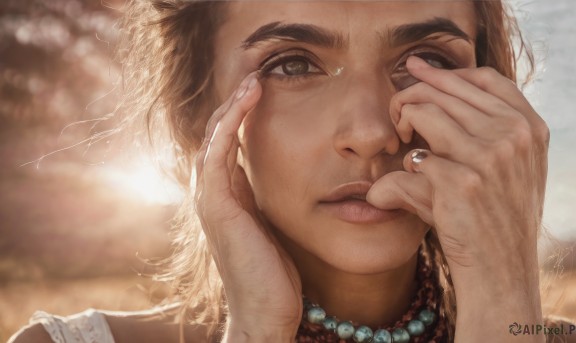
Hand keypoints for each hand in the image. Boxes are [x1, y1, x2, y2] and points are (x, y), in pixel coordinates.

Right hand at [195, 73, 301, 341]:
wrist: (265, 312)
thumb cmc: (274, 274)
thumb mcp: (273, 227)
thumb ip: (269, 202)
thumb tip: (292, 181)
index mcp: (228, 198)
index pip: (229, 146)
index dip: (242, 117)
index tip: (262, 91)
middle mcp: (213, 195)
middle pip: (217, 137)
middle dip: (235, 105)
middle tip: (255, 75)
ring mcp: (210, 201)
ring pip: (214, 139)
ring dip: (231, 108)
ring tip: (251, 80)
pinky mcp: (216, 207)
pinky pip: (217, 154)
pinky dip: (229, 126)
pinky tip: (245, 104)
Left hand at [368, 56, 548, 340]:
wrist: (501, 270)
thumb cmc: (496, 218)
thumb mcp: (507, 169)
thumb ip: (481, 129)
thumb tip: (431, 89)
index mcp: (530, 127)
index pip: (483, 80)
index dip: (445, 72)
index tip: (416, 69)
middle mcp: (514, 135)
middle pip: (447, 91)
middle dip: (411, 97)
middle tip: (397, 118)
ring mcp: (490, 157)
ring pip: (425, 112)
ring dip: (402, 123)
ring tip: (398, 144)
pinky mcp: (461, 182)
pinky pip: (413, 159)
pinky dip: (396, 175)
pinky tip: (392, 190)